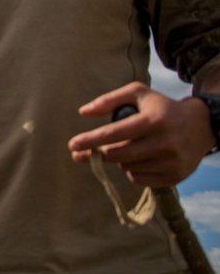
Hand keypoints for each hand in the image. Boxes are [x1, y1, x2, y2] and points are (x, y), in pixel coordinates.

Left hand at [68, 82, 213, 186]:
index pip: (115, 133)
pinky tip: (140, 159)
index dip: (91, 140)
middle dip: (99, 153)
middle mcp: (165, 143)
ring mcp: (171, 162)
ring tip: (129, 147)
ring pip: (127, 167)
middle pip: (118, 155)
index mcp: (154, 120)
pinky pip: (138, 179)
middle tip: (88, 151)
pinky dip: (132, 170)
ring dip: (119, 159)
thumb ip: (109, 100)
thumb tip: (83, 112)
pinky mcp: (175, 177)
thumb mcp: (138, 94)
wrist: (200, 126)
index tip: (72, 145)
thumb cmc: (161, 108)